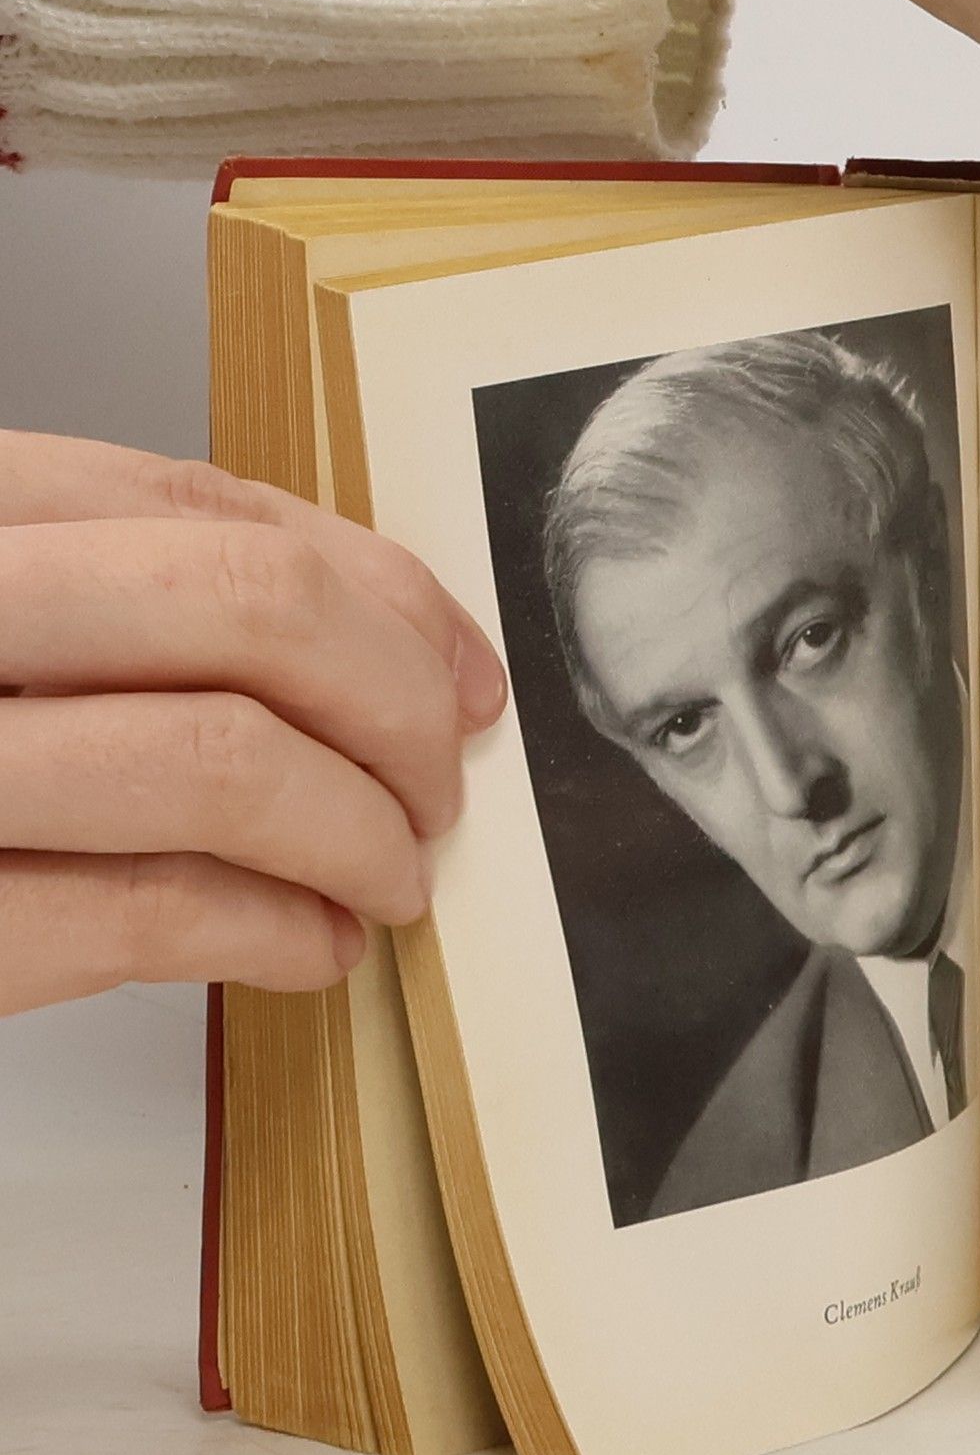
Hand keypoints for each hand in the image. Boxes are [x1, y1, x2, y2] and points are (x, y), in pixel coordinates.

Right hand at [0, 432, 506, 1016]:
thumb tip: (408, 646)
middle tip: (433, 787)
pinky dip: (280, 930)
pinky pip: (154, 909)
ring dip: (359, 834)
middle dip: (392, 706)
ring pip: (219, 760)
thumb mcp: (7, 626)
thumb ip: (146, 598)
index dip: (380, 595)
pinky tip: (315, 946)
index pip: (207, 508)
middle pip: (246, 607)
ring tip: (388, 879)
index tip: (458, 676)